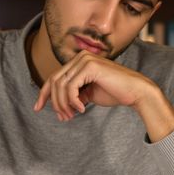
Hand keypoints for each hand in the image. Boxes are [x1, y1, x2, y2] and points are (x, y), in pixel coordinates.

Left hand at [33, 51, 155, 120]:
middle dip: (54, 102)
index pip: (54, 77)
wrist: (136, 91)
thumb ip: (75, 94)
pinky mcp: (90, 67)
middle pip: (54, 81)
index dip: (43, 93)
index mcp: (79, 61)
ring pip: (61, 85)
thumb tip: (59, 105)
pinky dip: (73, 101)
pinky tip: (82, 109)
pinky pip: (71, 87)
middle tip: (62, 117)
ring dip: (63, 104)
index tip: (37, 108)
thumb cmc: (115, 92)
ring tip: (71, 116)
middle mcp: (80, 57)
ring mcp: (85, 60)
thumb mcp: (89, 94)